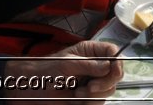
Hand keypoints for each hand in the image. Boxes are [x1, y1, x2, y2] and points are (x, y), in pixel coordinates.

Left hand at [1, 41, 121, 99]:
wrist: (35, 88)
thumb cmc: (47, 70)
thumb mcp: (67, 63)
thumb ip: (88, 64)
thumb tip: (108, 65)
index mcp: (90, 52)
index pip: (113, 52)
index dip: (117, 61)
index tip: (113, 70)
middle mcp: (95, 66)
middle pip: (115, 74)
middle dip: (104, 83)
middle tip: (89, 87)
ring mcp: (94, 82)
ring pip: (109, 90)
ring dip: (94, 94)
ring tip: (77, 92)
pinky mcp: (90, 97)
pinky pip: (100, 101)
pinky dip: (90, 102)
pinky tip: (77, 98)